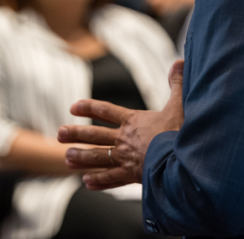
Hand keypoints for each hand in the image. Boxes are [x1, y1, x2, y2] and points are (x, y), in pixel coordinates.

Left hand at [58, 60, 184, 189]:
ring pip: (99, 157)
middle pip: (96, 135)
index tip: (73, 107)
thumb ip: (177, 84)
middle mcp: (125, 139)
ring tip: (66, 158)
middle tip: (59, 133)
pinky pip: (112, 179)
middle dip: (76, 134)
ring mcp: (127, 158)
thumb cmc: (180, 131)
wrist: (183, 159)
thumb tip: (180, 61)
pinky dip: (100, 180)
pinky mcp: (132, 176)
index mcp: (134, 121)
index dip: (89, 107)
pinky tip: (87, 182)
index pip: (106, 110)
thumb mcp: (179, 104)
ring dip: (82, 157)